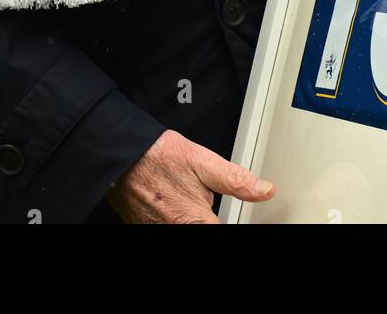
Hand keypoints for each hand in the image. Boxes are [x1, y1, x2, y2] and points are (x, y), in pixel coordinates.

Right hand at [105, 128, 276, 223]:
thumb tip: (264, 190)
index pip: (222, 231)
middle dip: (207, 217)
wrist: (121, 155)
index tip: (221, 213)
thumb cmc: (159, 156)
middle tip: (201, 200)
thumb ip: (235, 180)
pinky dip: (172, 218)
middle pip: (203, 229)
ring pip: (184, 228)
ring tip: (183, 198)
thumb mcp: (202, 161)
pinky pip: (165, 226)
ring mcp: (157, 232)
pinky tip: (170, 203)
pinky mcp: (143, 229)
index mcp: (196, 222)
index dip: (227, 221)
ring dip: (190, 217)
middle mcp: (176, 232)